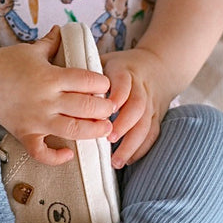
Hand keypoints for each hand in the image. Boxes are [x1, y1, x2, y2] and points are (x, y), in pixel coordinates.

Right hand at [0, 26, 113, 164]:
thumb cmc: (7, 61)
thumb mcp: (32, 49)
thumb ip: (51, 41)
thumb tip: (64, 28)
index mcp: (51, 76)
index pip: (86, 80)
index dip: (102, 83)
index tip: (105, 85)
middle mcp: (46, 99)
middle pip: (85, 107)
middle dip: (104, 108)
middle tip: (111, 108)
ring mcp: (35, 119)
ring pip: (72, 130)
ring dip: (93, 131)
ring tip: (104, 129)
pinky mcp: (24, 133)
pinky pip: (41, 152)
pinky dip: (56, 157)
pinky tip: (68, 153)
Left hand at [101, 47, 174, 168]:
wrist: (156, 65)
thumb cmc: (121, 67)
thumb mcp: (106, 61)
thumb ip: (89, 73)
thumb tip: (66, 88)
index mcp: (125, 71)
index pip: (124, 82)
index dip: (118, 95)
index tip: (107, 110)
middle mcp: (140, 87)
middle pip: (137, 105)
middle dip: (124, 124)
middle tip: (109, 139)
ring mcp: (150, 102)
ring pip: (146, 123)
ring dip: (132, 143)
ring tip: (116, 161)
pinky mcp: (156, 115)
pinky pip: (152, 133)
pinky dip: (141, 148)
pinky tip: (128, 160)